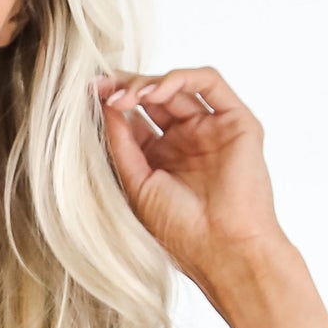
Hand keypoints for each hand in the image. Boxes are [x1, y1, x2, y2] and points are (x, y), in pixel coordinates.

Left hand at [94, 66, 291, 298]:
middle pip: (155, 97)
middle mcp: (187, 141)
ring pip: (179, 86)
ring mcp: (212, 130)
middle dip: (127, 87)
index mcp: (161, 159)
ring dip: (148, 84)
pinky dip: (180, 78)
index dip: (113, 103)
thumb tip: (104, 106)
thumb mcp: (136, 183)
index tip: (91, 94)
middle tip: (104, 89)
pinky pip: (210, 82)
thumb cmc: (181, 231)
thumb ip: (122, 144)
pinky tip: (155, 93)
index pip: (135, 118)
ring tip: (127, 97)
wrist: (221, 249)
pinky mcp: (236, 121)